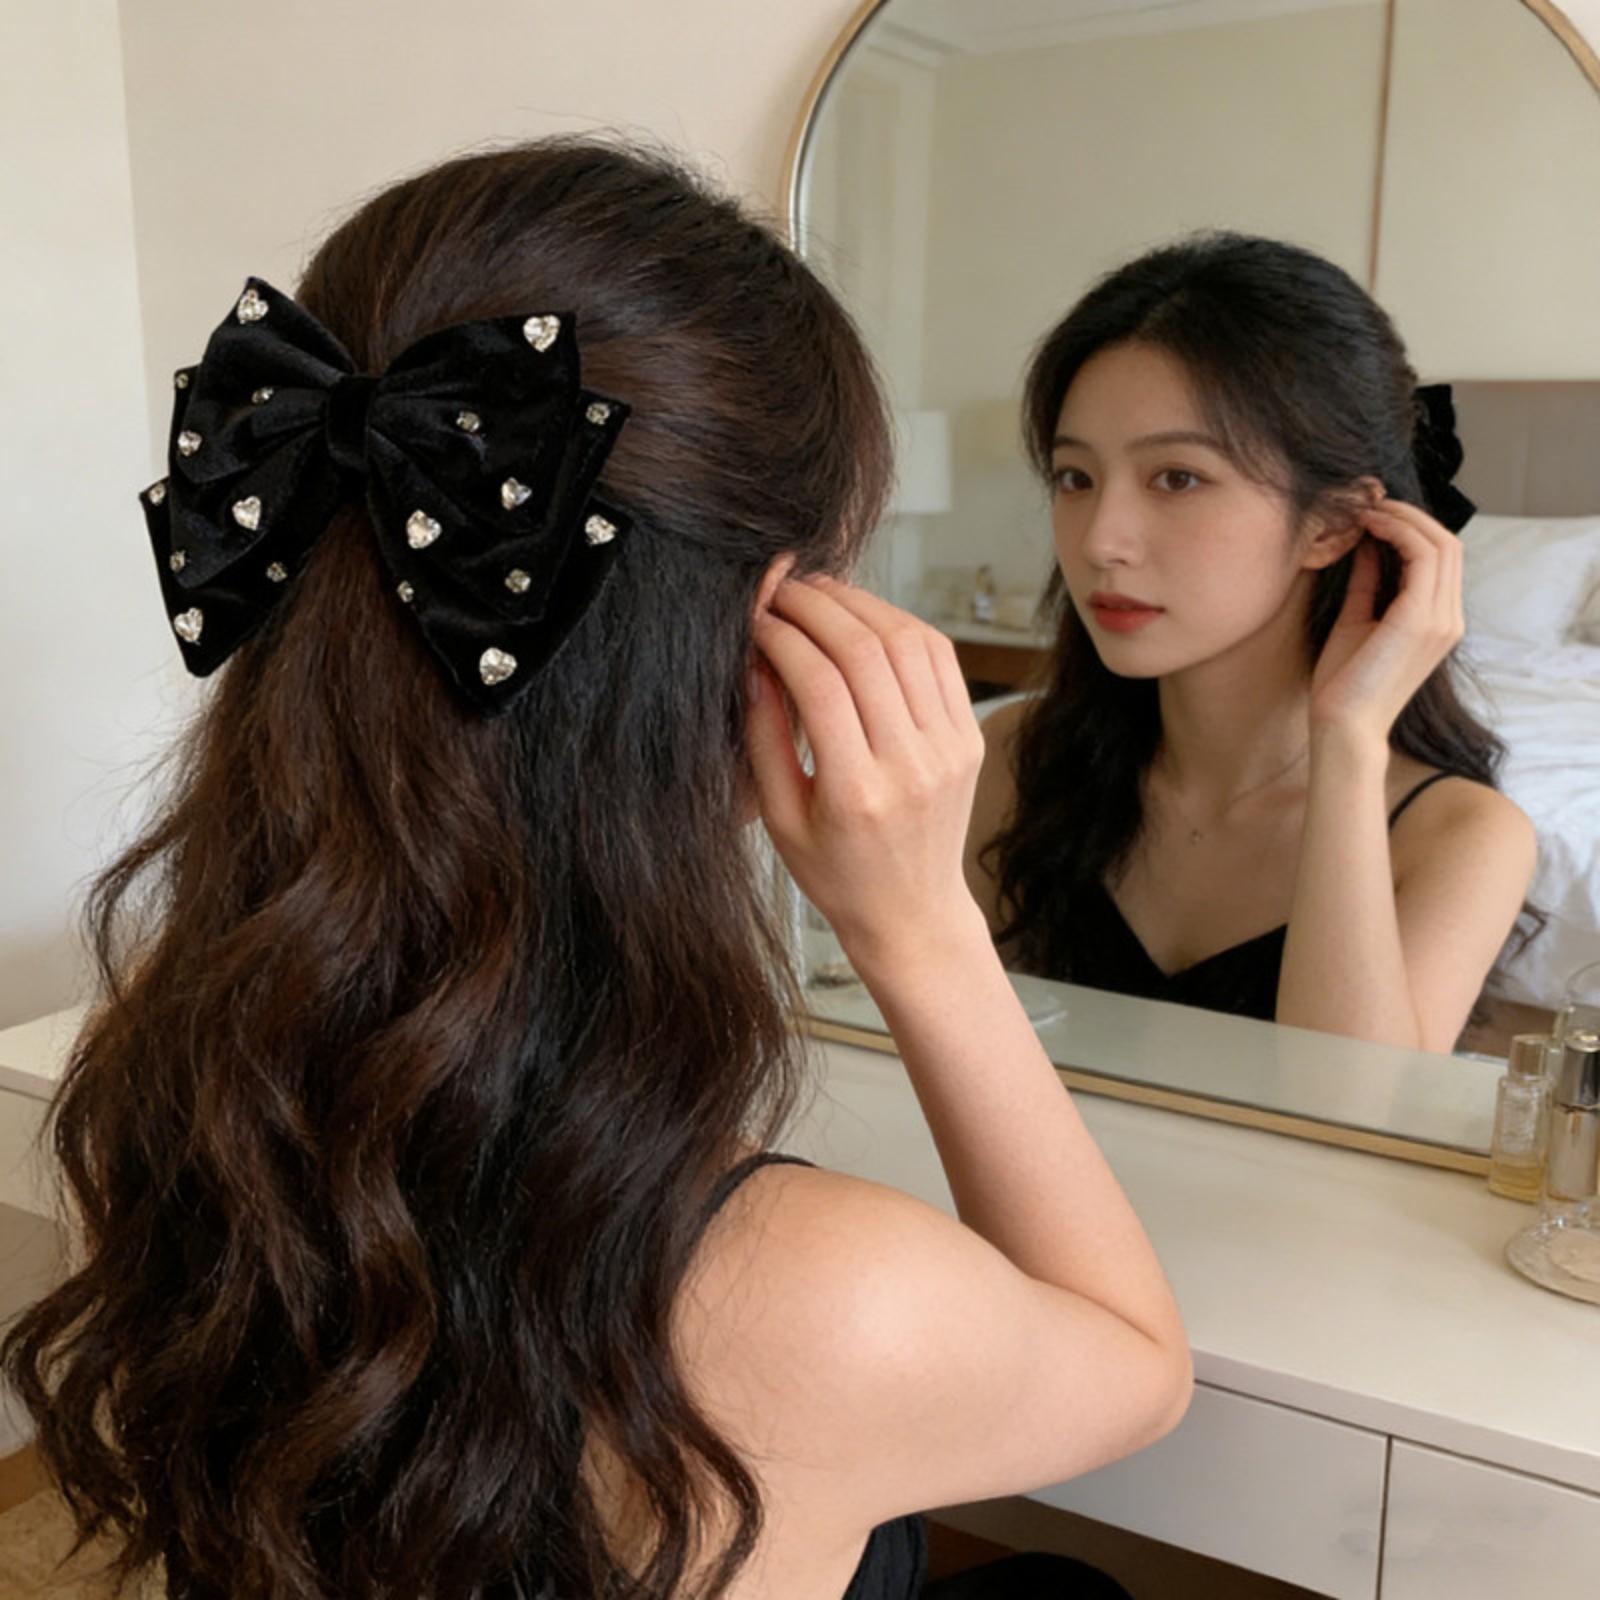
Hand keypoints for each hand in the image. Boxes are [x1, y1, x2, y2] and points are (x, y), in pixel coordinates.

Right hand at [746, 575, 987, 967]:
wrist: (913, 912)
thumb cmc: (839, 875)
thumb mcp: (780, 819)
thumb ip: (764, 738)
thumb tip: (754, 660)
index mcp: (857, 794)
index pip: (820, 685)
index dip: (781, 637)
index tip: (755, 618)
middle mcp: (912, 766)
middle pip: (865, 652)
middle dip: (816, 606)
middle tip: (781, 589)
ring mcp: (948, 748)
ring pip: (907, 642)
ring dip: (859, 604)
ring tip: (819, 593)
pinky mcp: (967, 736)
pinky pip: (938, 657)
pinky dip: (900, 624)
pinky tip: (866, 617)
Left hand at [1310, 498, 1463, 744]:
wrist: (1343, 726)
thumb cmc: (1344, 683)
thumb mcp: (1356, 619)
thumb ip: (1367, 583)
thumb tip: (1364, 543)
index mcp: (1439, 620)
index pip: (1442, 557)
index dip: (1412, 526)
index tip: (1373, 513)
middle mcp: (1449, 618)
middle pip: (1448, 544)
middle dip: (1410, 515)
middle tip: (1369, 503)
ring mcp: (1440, 619)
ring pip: (1440, 544)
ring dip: (1403, 519)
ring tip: (1365, 510)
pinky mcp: (1420, 620)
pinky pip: (1422, 558)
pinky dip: (1396, 534)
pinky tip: (1367, 529)